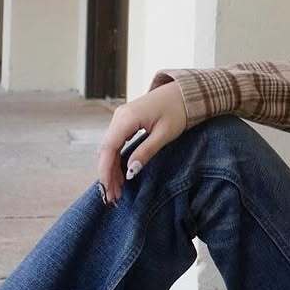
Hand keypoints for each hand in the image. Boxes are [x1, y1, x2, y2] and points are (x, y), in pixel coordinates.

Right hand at [94, 80, 187, 204]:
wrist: (184, 92)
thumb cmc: (178, 111)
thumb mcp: (164, 134)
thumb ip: (146, 151)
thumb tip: (130, 172)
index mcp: (126, 118)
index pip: (108, 149)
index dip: (106, 171)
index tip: (109, 191)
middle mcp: (119, 116)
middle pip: (106, 150)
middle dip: (107, 174)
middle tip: (113, 198)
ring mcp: (121, 117)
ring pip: (109, 147)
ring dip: (111, 168)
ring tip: (117, 191)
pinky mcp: (126, 120)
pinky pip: (116, 142)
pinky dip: (116, 159)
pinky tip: (121, 173)